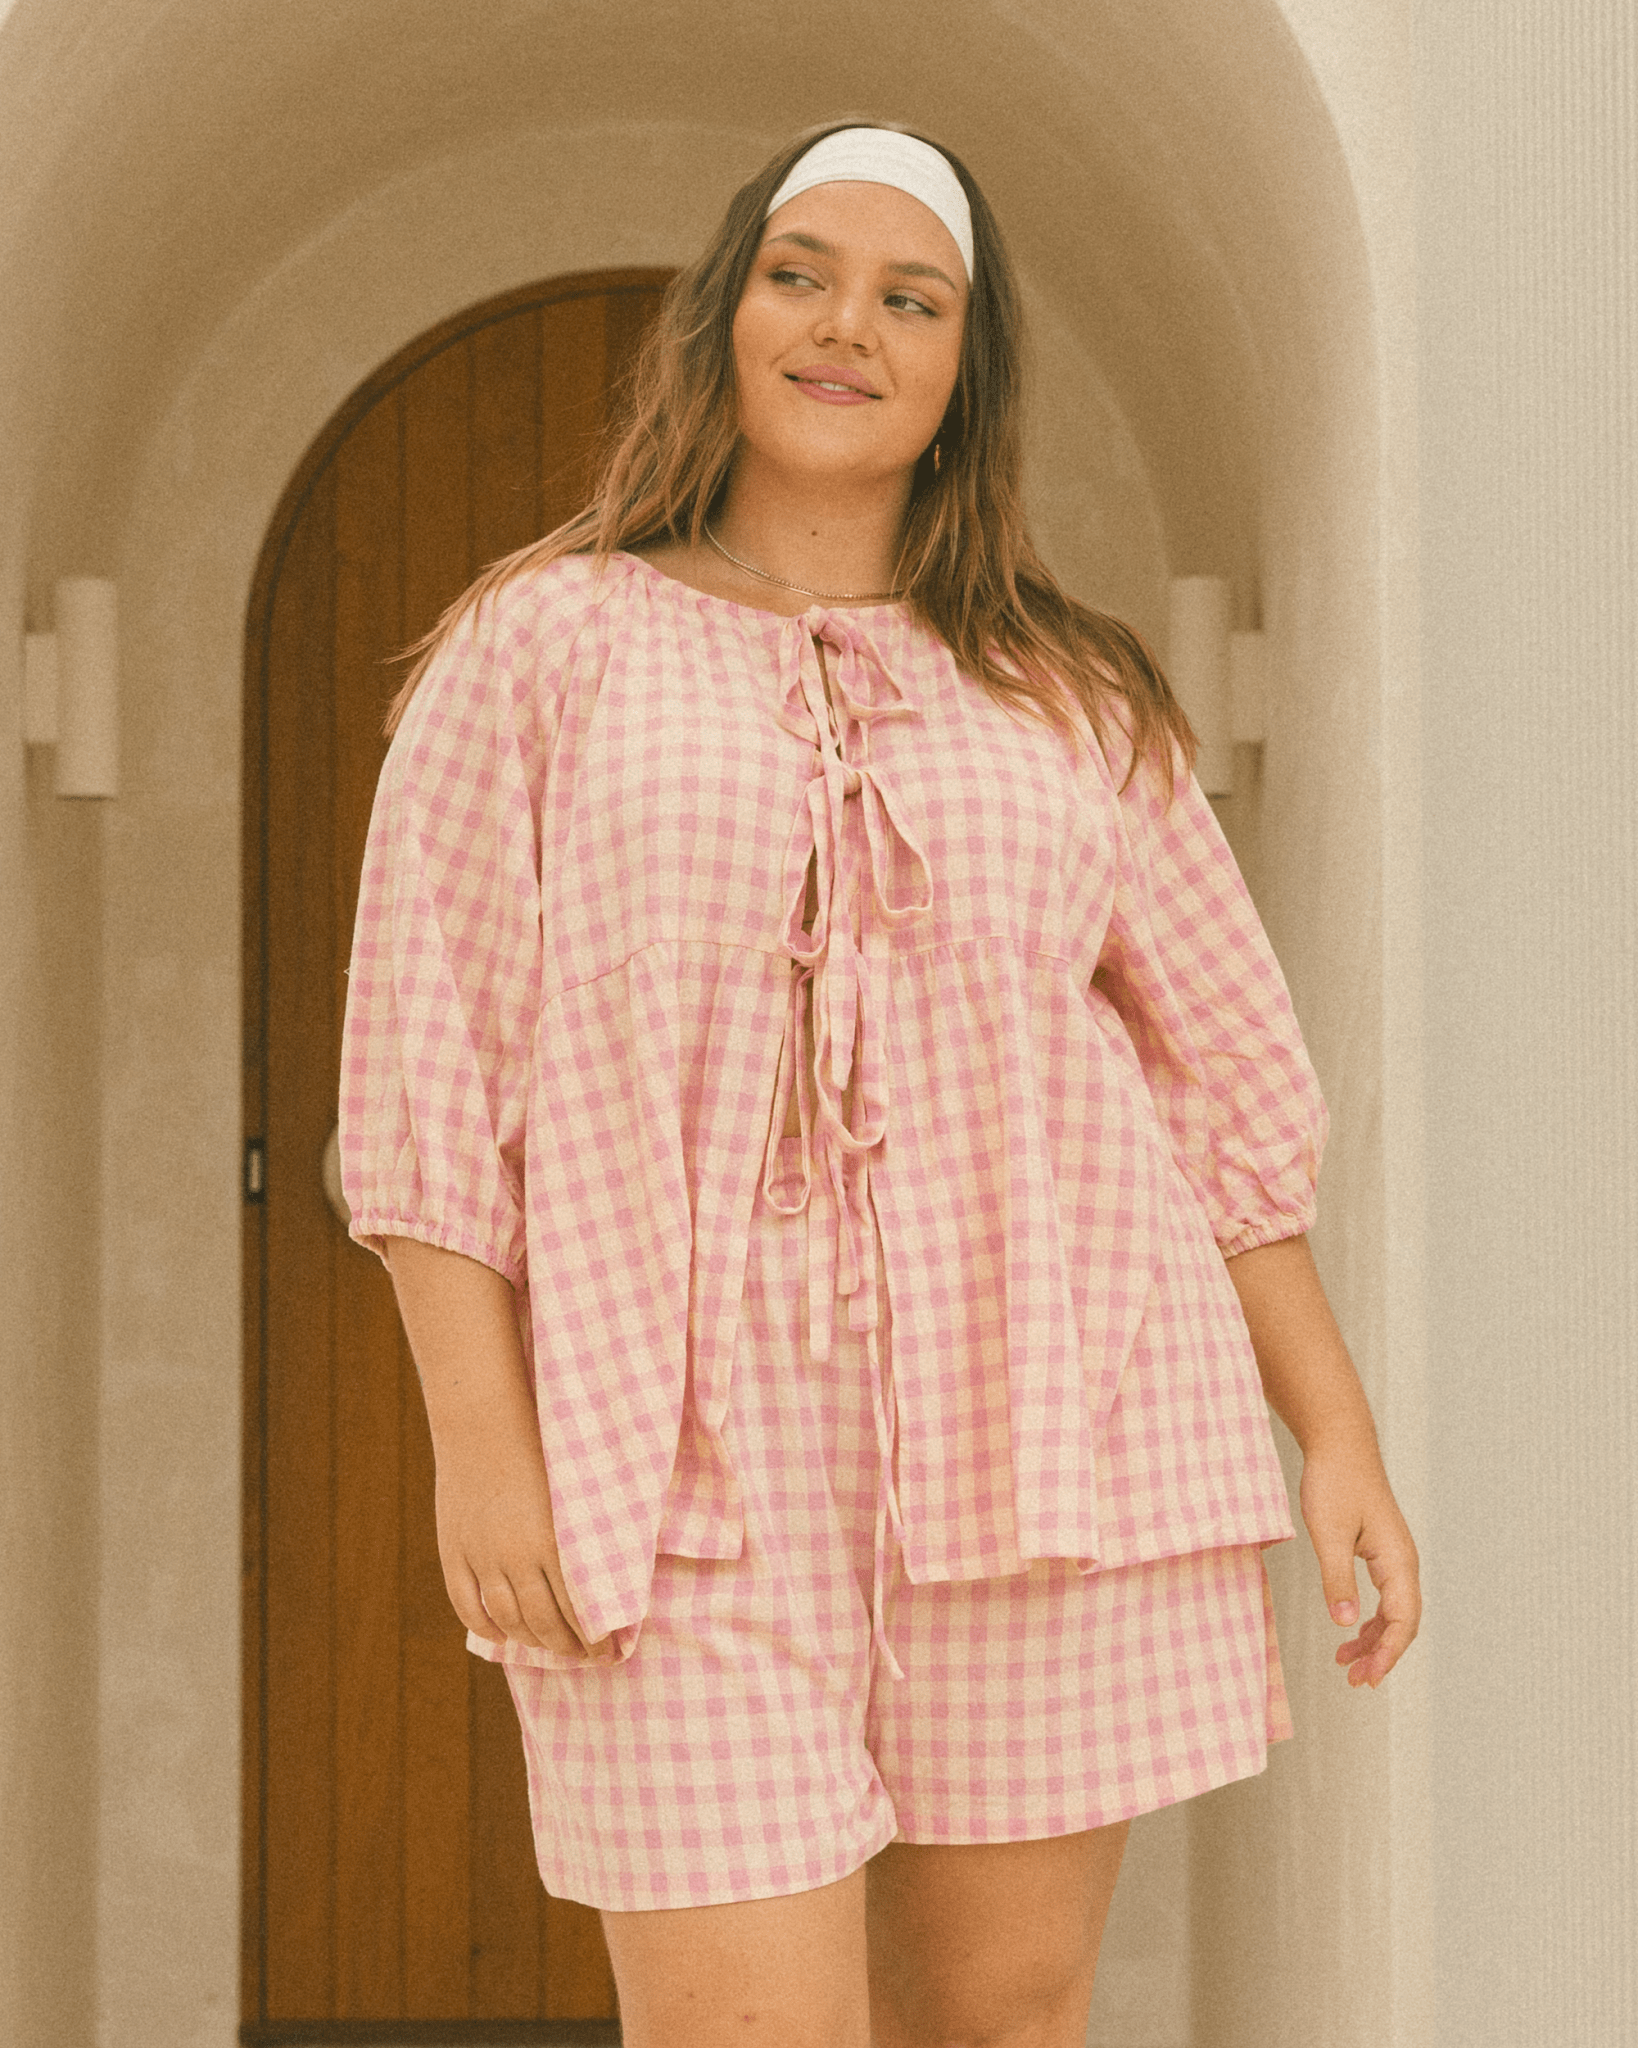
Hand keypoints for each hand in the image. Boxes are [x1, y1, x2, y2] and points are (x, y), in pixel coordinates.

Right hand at [433, 1429, 614, 1661]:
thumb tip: (612, 1572)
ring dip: (531, 1641)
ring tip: (550, 1648)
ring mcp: (480, 1556)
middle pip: (544, 1622)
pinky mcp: (452, 1551)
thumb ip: (588, 1533)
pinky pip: (467, 1605)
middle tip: (584, 1657)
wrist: (483, 1419)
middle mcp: (516, 1556)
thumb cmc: (540, 1444)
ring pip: (507, 1619)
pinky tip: (503, 1636)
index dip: (595, 1637)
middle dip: (568, 1647)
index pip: (579, 1609)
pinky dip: (486, 1627)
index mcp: (553, 1541)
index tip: (609, 1651)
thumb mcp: (573, 1489)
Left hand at [1298, 1431, 1421, 1688]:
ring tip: (1346, 1662)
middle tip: (1355, 1680)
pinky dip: (1368, 1617)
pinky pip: (1383, 1595)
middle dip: (1381, 1654)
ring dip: (1373, 1639)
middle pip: (1403, 1622)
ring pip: (1393, 1611)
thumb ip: (1336, 1579)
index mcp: (1397, 1560)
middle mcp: (1403, 1561)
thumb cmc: (1335, 1482)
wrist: (1339, 1444)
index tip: (1366, 1678)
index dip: (1387, 1654)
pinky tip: (1349, 1628)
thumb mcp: (1328, 1533)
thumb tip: (1343, 1623)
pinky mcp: (1380, 1550)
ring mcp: (1394, 1556)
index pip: (1403, 1621)